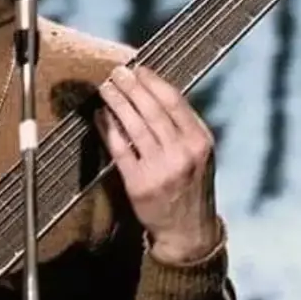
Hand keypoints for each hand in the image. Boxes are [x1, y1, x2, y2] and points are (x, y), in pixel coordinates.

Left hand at [96, 64, 220, 263]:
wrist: (188, 230)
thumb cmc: (191, 187)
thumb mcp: (199, 154)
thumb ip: (183, 128)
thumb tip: (155, 92)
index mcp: (200, 141)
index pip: (174, 102)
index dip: (153, 82)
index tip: (138, 69)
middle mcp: (182, 153)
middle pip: (152, 110)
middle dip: (132, 87)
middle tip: (117, 73)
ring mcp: (161, 169)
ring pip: (134, 127)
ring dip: (117, 103)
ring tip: (106, 88)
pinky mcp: (140, 183)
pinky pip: (120, 150)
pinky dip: (108, 129)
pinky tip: (101, 116)